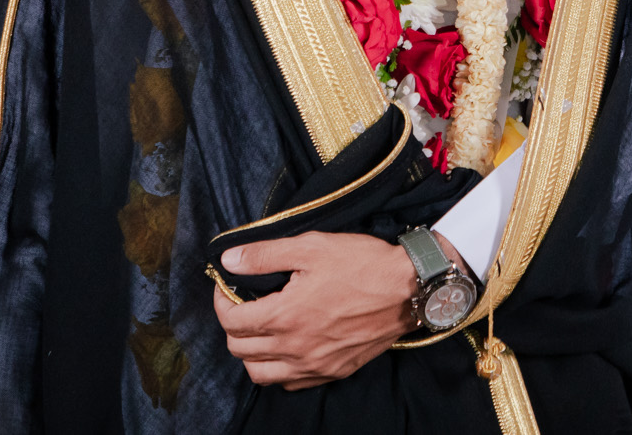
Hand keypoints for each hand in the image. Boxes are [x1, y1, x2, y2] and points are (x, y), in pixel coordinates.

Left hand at [212, 229, 467, 388]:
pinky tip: (288, 348)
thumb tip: (227, 261)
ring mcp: (314, 365)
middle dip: (233, 326)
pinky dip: (279, 369)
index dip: (222, 302)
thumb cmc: (363, 263)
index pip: (231, 321)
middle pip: (240, 349)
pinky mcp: (333, 371)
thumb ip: (265, 255)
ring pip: (260, 373)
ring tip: (262, 330)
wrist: (410, 288)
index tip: (228, 287)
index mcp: (285, 315)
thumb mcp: (312, 246)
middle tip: (244, 305)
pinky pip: (290, 383)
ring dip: (251, 353)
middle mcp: (295, 348)